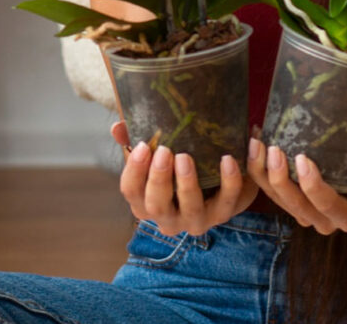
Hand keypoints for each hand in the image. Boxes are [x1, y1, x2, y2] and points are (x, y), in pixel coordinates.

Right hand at [111, 121, 257, 235]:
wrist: (218, 183)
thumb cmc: (177, 166)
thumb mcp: (157, 155)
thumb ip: (136, 140)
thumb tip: (118, 127)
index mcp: (145, 202)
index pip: (131, 192)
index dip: (134, 171)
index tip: (143, 146)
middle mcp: (167, 218)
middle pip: (156, 205)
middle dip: (159, 179)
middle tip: (165, 151)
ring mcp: (195, 219)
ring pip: (190, 209)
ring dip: (187, 183)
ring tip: (186, 157)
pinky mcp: (223, 213)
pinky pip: (227, 200)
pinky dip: (229, 180)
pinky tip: (227, 159)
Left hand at [247, 127, 346, 234]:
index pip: (328, 205)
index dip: (312, 186)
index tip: (302, 158)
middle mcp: (325, 221)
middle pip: (296, 206)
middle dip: (280, 179)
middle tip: (272, 148)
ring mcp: (304, 213)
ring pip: (276, 199)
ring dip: (262, 173)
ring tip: (257, 141)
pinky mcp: (290, 201)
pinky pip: (270, 188)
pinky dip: (259, 167)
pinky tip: (256, 139)